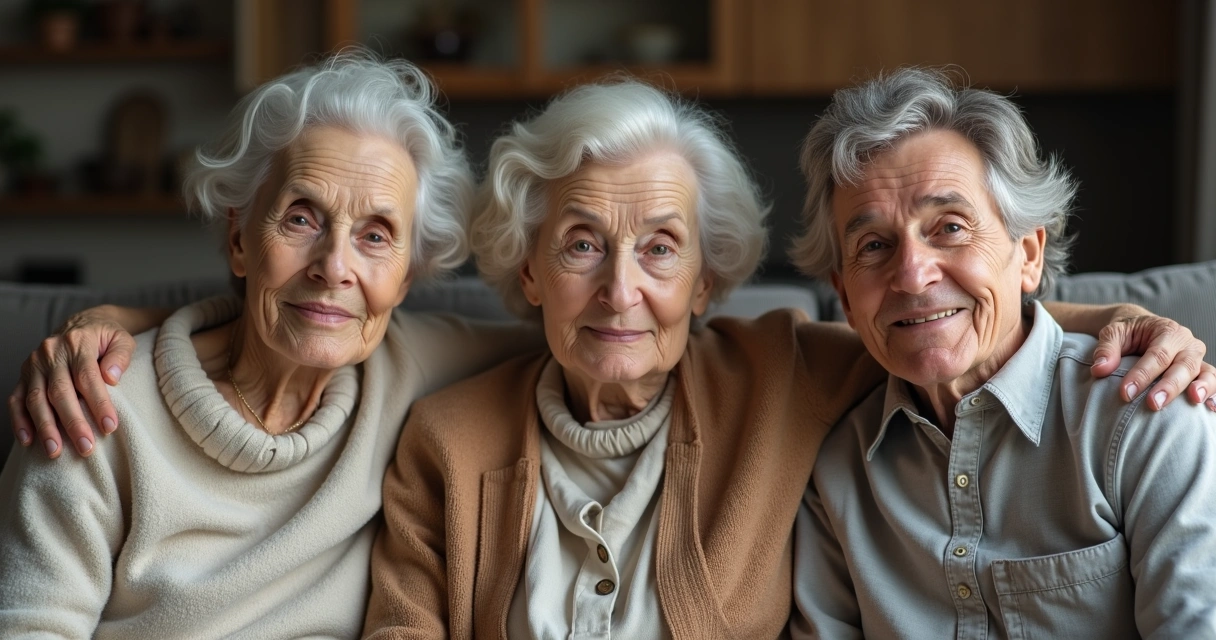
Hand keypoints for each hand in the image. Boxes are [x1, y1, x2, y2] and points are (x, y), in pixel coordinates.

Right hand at [8, 306, 135, 457]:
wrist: (81, 324)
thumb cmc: (106, 337)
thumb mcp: (122, 339)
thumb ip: (120, 356)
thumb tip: (111, 378)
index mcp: (77, 342)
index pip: (88, 377)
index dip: (99, 403)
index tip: (110, 427)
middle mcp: (51, 352)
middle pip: (60, 391)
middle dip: (73, 422)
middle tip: (86, 447)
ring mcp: (34, 364)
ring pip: (36, 398)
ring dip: (45, 427)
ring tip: (55, 451)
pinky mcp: (23, 375)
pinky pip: (16, 399)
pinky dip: (20, 421)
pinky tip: (28, 441)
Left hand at [1090, 315, 1215, 411]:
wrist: (1143, 328)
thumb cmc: (1128, 333)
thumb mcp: (1113, 333)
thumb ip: (1106, 349)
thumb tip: (1100, 370)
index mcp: (1167, 331)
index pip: (1156, 354)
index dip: (1142, 375)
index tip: (1125, 393)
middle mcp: (1187, 344)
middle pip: (1183, 365)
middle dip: (1169, 386)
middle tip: (1153, 404)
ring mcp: (1197, 359)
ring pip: (1206, 372)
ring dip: (1202, 388)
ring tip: (1194, 400)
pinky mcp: (1201, 372)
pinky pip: (1214, 381)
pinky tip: (1212, 409)